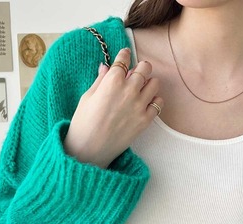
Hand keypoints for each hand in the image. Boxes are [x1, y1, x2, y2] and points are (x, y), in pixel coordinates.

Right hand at [63, 47, 163, 167]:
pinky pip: (158, 103)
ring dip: (149, 83)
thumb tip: (106, 67)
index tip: (124, 55)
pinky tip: (145, 103)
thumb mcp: (87, 97)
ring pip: (155, 83)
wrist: (89, 150)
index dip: (124, 55)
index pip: (124, 59)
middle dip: (140, 68)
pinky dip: (154, 100)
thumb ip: (100, 80)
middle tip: (135, 73)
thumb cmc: (83, 123)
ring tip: (141, 89)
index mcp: (112, 81)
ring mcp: (139, 106)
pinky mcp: (145, 120)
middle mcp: (129, 90)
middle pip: (145, 67)